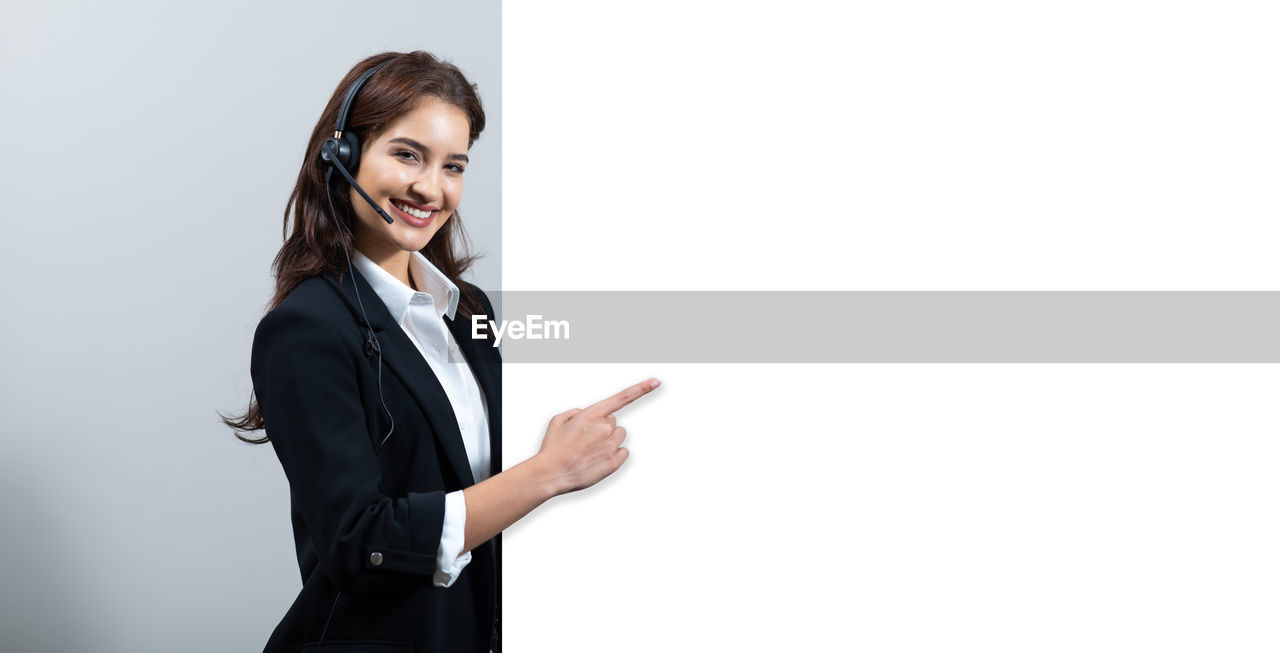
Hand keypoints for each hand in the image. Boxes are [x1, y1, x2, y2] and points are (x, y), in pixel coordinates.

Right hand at [536, 378, 660, 494]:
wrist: (550, 474)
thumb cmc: (553, 448)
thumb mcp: (558, 420)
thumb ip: (577, 412)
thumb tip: (587, 414)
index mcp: (593, 414)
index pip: (623, 397)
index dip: (642, 388)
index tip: (656, 381)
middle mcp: (605, 428)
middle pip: (614, 422)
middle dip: (603, 427)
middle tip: (585, 439)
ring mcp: (611, 445)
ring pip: (619, 436)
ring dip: (609, 440)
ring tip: (590, 450)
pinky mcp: (614, 462)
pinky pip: (623, 452)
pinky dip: (614, 455)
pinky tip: (597, 459)